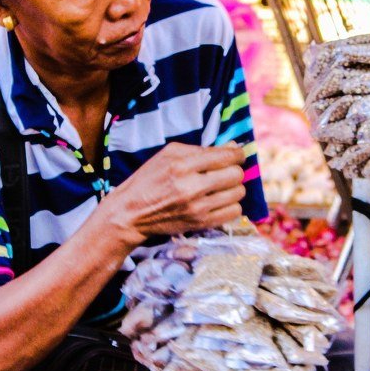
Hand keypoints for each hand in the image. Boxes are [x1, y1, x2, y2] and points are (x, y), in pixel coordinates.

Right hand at [103, 142, 246, 244]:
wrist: (132, 213)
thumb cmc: (150, 179)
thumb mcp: (169, 155)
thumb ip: (201, 149)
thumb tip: (233, 146)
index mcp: (182, 165)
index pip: (226, 157)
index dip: (237, 154)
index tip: (236, 155)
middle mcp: (191, 187)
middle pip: (235, 175)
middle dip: (234, 170)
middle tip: (225, 172)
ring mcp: (197, 208)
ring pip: (238, 194)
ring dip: (233, 188)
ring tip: (220, 187)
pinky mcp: (200, 224)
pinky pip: (233, 213)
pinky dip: (230, 205)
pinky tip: (219, 201)